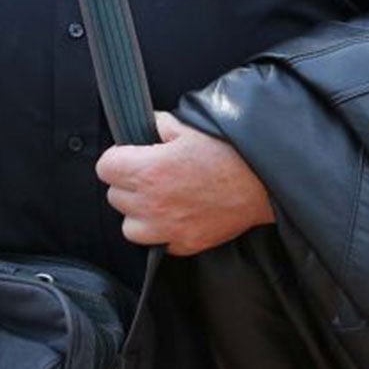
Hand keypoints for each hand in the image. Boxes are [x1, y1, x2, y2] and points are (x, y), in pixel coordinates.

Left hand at [96, 112, 272, 254]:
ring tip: (159, 198)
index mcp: (148, 170)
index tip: (130, 155)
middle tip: (151, 173)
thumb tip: (144, 124)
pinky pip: (158, 243)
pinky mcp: (184, 244)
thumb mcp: (190, 127)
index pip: (104, 167)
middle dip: (128, 183)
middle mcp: (151, 203)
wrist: (264, 182)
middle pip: (115, 196)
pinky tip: (178, 215)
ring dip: (138, 213)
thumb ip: (158, 123)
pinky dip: (163, 232)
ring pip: (129, 226)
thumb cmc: (230, 152)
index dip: (117, 158)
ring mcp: (166, 228)